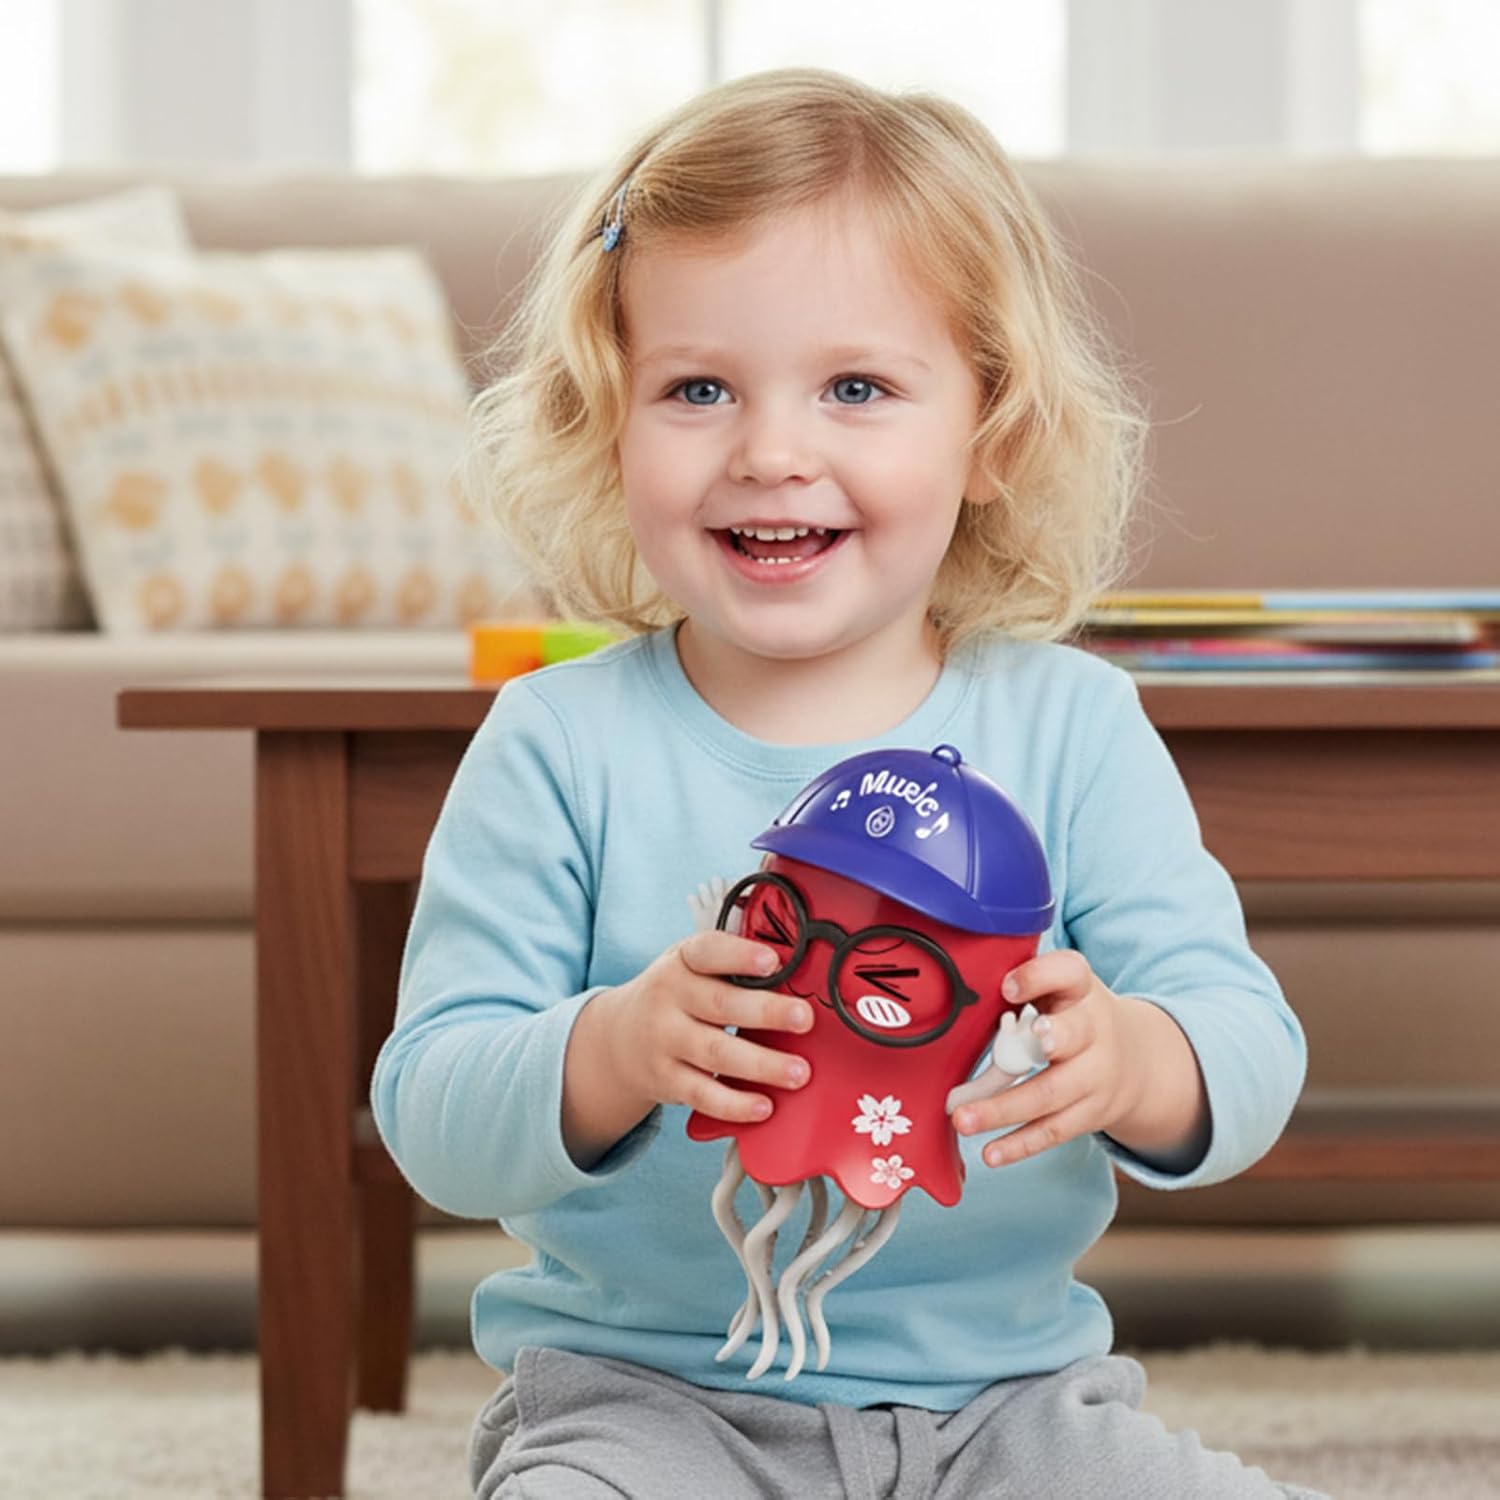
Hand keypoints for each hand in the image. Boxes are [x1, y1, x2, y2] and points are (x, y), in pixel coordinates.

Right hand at [602, 929, 814, 1125]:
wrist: (619, 1038)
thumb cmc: (675, 995)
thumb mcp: (691, 965)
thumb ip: (733, 964)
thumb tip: (797, 966)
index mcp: (682, 961)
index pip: (708, 952)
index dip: (740, 956)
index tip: (772, 961)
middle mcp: (669, 998)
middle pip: (721, 1005)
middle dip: (766, 1012)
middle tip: (804, 1018)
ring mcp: (665, 1041)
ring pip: (716, 1053)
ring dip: (761, 1064)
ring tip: (798, 1072)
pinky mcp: (667, 1080)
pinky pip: (703, 1094)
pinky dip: (735, 1104)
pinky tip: (763, 1106)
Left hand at [949, 950, 1143, 1167]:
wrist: (1138, 1062)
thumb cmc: (1075, 1016)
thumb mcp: (1060, 989)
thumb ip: (1022, 986)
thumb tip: (961, 987)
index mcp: (1080, 990)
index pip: (1069, 972)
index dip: (1040, 976)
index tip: (1007, 985)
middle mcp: (1094, 1031)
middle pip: (1075, 1034)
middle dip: (1053, 1038)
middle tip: (1021, 1043)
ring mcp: (1095, 1077)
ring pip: (1051, 1093)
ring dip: (1004, 1109)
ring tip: (963, 1119)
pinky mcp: (1089, 1114)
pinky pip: (1053, 1131)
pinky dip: (1020, 1144)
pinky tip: (990, 1153)